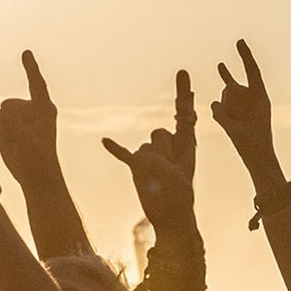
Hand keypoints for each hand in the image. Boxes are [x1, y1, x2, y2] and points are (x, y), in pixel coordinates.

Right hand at [0, 50, 59, 184]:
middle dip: (11, 123)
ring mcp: (15, 115)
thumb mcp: (27, 140)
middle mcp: (30, 108)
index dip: (31, 68)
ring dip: (3, 126)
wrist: (34, 176)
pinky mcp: (3, 123)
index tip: (25, 53)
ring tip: (17, 142)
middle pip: (10, 104)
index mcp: (44, 108)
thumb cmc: (38, 159)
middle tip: (24, 141)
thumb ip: (10, 124)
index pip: (37, 84)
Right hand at [104, 71, 197, 240]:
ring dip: (153, 167)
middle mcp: (167, 143)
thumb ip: (160, 164)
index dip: (183, 93)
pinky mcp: (136, 165)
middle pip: (159, 134)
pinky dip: (115, 148)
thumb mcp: (177, 179)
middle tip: (173, 174)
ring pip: (145, 149)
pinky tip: (105, 141)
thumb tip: (139, 157)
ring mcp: (150, 153)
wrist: (171, 217)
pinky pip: (124, 153)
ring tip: (160, 181)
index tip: (182, 72)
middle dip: (165, 154)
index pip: (184, 113)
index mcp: (185, 142)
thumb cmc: (181, 198)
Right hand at [211, 41, 278, 184]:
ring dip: (225, 112)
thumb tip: (214, 103)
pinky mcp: (238, 112)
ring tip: (236, 128)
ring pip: (225, 98)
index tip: (239, 41)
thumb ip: (222, 115)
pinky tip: (224, 121)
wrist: (260, 161)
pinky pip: (221, 105)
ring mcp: (245, 104)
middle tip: (238, 124)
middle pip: (232, 88)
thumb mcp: (235, 130)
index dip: (245, 56)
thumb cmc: (254, 146)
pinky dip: (220, 113)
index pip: (252, 71)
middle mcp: (253, 98)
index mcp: (261, 98)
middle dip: (228, 102)